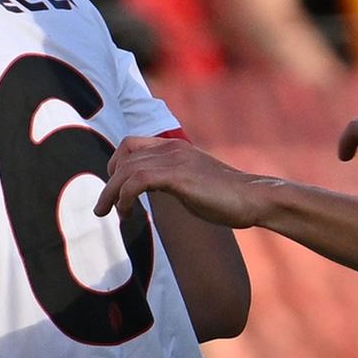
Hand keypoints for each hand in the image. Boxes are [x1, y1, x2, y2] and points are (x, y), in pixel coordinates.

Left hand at [103, 131, 283, 225]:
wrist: (254, 199)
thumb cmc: (228, 199)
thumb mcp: (194, 184)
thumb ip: (172, 182)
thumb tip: (154, 193)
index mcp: (176, 147)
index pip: (131, 144)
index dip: (115, 165)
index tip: (114, 189)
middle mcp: (172, 148)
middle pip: (124, 157)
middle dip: (109, 184)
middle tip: (103, 208)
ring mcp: (175, 160)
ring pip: (127, 170)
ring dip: (111, 194)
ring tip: (109, 214)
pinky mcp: (178, 176)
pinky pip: (138, 181)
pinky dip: (125, 197)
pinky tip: (128, 213)